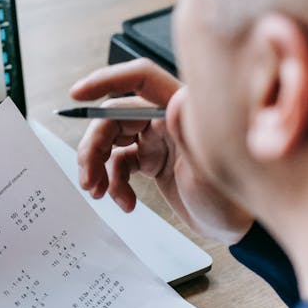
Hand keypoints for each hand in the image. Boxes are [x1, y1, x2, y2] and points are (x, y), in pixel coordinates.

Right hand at [71, 59, 253, 244]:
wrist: (230, 229)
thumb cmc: (230, 201)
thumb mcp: (210, 174)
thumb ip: (191, 137)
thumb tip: (175, 101)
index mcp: (181, 110)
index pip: (141, 79)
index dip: (107, 79)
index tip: (78, 95)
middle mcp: (165, 118)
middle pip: (114, 115)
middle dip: (94, 144)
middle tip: (87, 176)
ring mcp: (156, 138)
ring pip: (111, 139)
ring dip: (96, 165)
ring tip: (96, 192)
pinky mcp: (151, 159)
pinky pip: (119, 163)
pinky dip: (113, 183)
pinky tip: (124, 202)